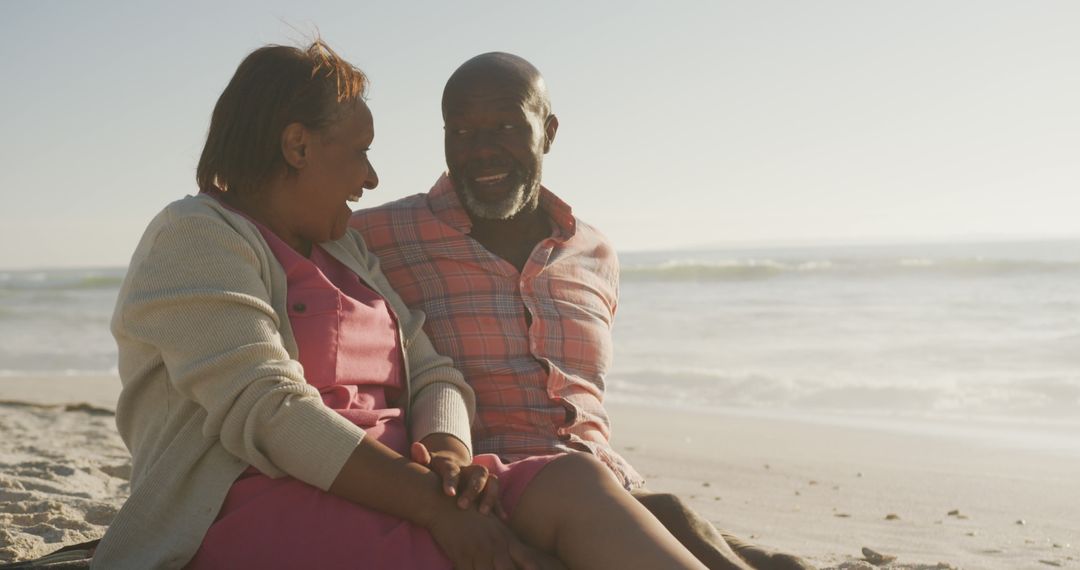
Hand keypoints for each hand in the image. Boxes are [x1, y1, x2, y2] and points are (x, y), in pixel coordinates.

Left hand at [413, 436, 506, 519]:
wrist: (450, 470)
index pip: (453, 470)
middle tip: (462, 506)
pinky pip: (498, 496)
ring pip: (492, 482)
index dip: (451, 480)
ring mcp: (482, 479)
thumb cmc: (435, 472)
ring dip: (490, 496)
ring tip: (483, 513)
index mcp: (453, 465)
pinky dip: (500, 506)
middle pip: (479, 473)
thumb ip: (421, 458)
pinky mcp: (488, 490)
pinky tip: (501, 518)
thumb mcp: (427, 465)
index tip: (450, 494)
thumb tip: (416, 446)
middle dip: (473, 489)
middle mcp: (470, 470)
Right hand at [426, 504, 565, 569]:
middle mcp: (496, 547)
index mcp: (507, 540)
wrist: (446, 506)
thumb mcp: (496, 526)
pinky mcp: (462, 557)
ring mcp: (478, 552)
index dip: (537, 569)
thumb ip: (510, 542)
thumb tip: (527, 556)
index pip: (527, 560)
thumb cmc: (473, 515)